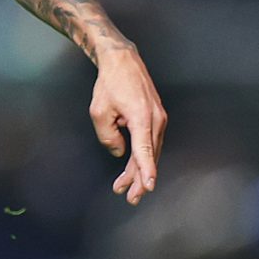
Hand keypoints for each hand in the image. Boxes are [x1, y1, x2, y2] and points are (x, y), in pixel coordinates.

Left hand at [88, 43, 166, 203]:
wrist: (123, 61)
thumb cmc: (110, 83)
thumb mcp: (99, 111)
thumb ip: (108, 136)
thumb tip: (119, 152)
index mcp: (141, 117)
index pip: (144, 149)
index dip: (146, 170)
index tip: (149, 186)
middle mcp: (155, 119)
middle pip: (149, 156)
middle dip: (139, 179)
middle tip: (129, 197)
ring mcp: (159, 118)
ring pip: (151, 151)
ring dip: (139, 170)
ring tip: (124, 187)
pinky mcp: (157, 118)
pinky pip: (150, 143)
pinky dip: (142, 157)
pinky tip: (131, 168)